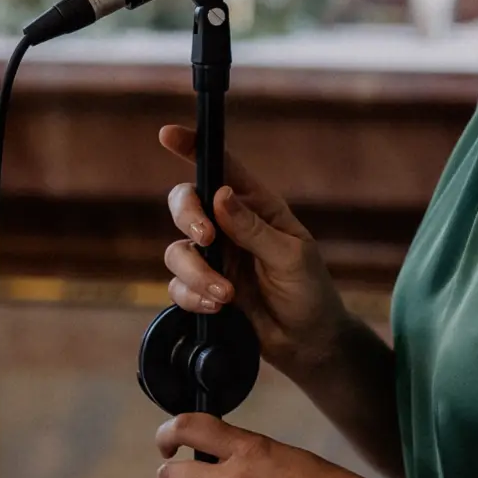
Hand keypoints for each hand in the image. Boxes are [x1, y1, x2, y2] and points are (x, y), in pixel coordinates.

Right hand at [158, 125, 350, 372]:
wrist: (307, 342)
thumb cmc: (309, 291)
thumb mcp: (291, 256)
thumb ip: (254, 228)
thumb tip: (221, 194)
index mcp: (256, 206)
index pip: (222, 167)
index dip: (193, 146)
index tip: (168, 135)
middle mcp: (228, 226)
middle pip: (185, 202)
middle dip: (188, 216)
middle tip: (207, 237)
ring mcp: (214, 258)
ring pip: (177, 250)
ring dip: (197, 271)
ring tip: (226, 295)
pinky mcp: (202, 289)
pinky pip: (178, 285)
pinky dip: (194, 296)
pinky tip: (219, 309)